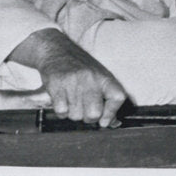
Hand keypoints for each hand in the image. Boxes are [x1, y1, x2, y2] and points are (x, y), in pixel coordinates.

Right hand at [9, 28, 126, 126]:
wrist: (57, 51)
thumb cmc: (80, 69)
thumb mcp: (99, 78)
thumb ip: (108, 99)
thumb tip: (113, 124)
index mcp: (104, 77)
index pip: (118, 97)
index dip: (112, 113)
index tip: (105, 121)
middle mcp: (91, 78)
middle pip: (94, 113)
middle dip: (88, 118)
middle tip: (84, 109)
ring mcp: (73, 82)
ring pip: (76, 115)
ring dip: (73, 113)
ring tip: (71, 100)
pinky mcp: (57, 85)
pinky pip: (61, 111)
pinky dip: (61, 111)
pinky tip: (62, 99)